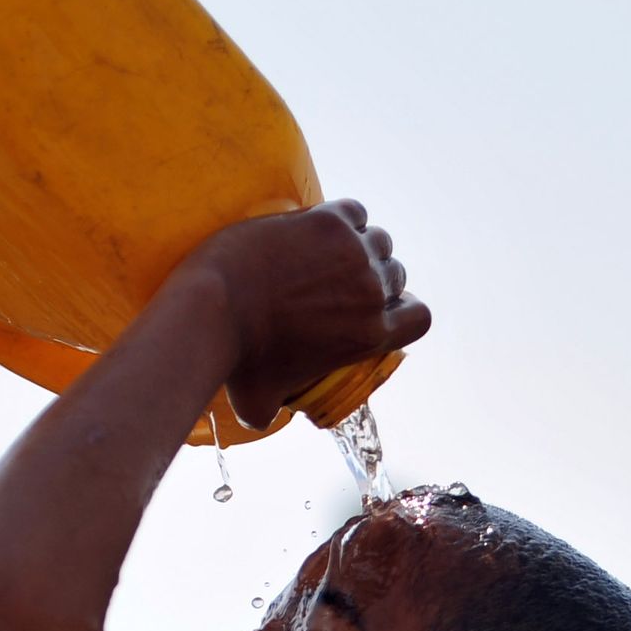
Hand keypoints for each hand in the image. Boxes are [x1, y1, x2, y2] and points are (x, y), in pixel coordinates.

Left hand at [182, 199, 430, 427]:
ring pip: (378, 240)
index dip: (403, 309)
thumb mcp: (258, 400)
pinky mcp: (327, 222)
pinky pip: (353, 212)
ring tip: (329, 249)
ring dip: (360, 244)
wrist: (212, 309)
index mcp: (369, 336)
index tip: (382, 305)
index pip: (418, 317)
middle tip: (339, 275)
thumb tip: (264, 418)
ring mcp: (352, 254)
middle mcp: (371, 293)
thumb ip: (270, 411)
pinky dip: (343, 218)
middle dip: (372, 275)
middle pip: (394, 274)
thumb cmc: (234, 359)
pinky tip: (320, 226)